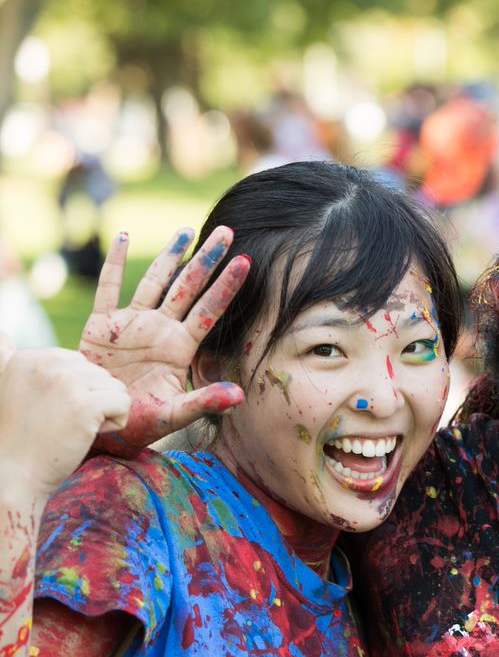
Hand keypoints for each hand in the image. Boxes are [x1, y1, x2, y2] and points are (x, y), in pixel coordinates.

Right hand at [0, 334, 130, 497]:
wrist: (13, 476)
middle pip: (99, 374)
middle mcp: (45, 362)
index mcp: (28, 357)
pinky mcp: (86, 403)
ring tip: (70, 429)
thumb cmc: (20, 439)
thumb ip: (10, 359)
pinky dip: (114, 424)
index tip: (45, 412)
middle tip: (60, 424)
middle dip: (90, 401)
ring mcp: (65, 382)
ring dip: (103, 413)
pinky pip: (124, 403)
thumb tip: (1, 331)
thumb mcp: (11, 389)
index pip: (79, 363)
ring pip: (115, 388)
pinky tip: (86, 434)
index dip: (72, 392)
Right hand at [78, 228, 249, 456]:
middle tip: (226, 232)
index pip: (209, 309)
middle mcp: (160, 330)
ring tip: (187, 231)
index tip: (246, 261)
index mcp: (180, 347)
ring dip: (170, 256)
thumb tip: (240, 396)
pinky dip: (115, 263)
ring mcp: (132, 324)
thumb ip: (204, 402)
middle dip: (206, 259)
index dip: (226, 286)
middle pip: (188, 287)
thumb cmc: (137, 424)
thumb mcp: (173, 415)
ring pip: (155, 282)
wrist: (94, 426)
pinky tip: (126, 238)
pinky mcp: (101, 326)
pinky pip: (109, 288)